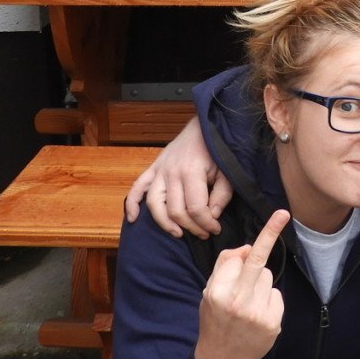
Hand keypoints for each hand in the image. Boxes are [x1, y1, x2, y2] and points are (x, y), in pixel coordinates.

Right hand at [123, 117, 231, 238]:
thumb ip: (221, 195)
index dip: (206, 223)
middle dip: (191, 227)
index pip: (195, 208)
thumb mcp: (227, 171)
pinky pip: (136, 188)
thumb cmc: (217, 149)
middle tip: (204, 233)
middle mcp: (171, 172)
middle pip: (175, 211)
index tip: (215, 228)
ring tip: (179, 233)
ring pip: (154, 205)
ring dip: (165, 223)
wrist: (204, 124)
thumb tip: (211, 216)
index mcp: (191, 171)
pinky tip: (133, 219)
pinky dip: (132, 204)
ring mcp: (159, 170)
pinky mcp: (153, 168)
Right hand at [195, 209, 290, 358]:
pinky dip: (269, 299)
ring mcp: (257, 313)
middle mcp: (238, 301)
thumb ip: (225, 266)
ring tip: (247, 304)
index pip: (237, 258)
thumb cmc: (215, 318)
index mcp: (218, 292)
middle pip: (258, 261)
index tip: (276, 217)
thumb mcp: (208, 291)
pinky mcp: (273, 323)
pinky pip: (276, 294)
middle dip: (270, 234)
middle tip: (283, 214)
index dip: (244, 252)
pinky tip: (258, 315)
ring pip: (268, 277)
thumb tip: (248, 247)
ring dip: (260, 283)